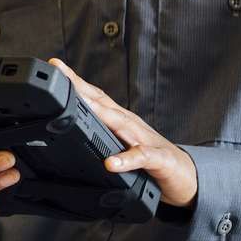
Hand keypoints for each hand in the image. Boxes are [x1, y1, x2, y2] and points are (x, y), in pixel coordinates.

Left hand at [49, 58, 197, 208]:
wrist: (185, 174)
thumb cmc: (150, 157)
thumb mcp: (120, 143)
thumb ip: (99, 134)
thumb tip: (70, 128)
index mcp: (119, 120)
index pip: (94, 96)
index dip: (74, 82)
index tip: (55, 67)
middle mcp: (130, 124)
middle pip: (103, 102)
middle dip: (81, 88)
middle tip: (61, 74)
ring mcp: (144, 139)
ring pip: (120, 124)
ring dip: (101, 114)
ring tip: (83, 106)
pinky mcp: (157, 160)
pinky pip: (140, 158)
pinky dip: (125, 159)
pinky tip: (111, 162)